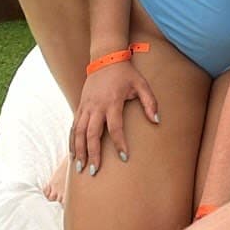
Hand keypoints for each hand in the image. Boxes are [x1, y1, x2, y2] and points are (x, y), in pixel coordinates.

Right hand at [69, 55, 158, 174]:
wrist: (106, 58)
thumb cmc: (126, 73)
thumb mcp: (142, 84)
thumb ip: (150, 102)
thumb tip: (157, 121)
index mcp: (112, 102)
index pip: (115, 127)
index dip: (119, 143)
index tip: (123, 157)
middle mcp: (96, 106)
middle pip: (91, 134)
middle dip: (92, 154)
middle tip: (94, 171)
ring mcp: (86, 107)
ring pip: (78, 132)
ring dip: (79, 151)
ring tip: (80, 167)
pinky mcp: (80, 106)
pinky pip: (73, 126)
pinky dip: (72, 141)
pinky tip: (73, 154)